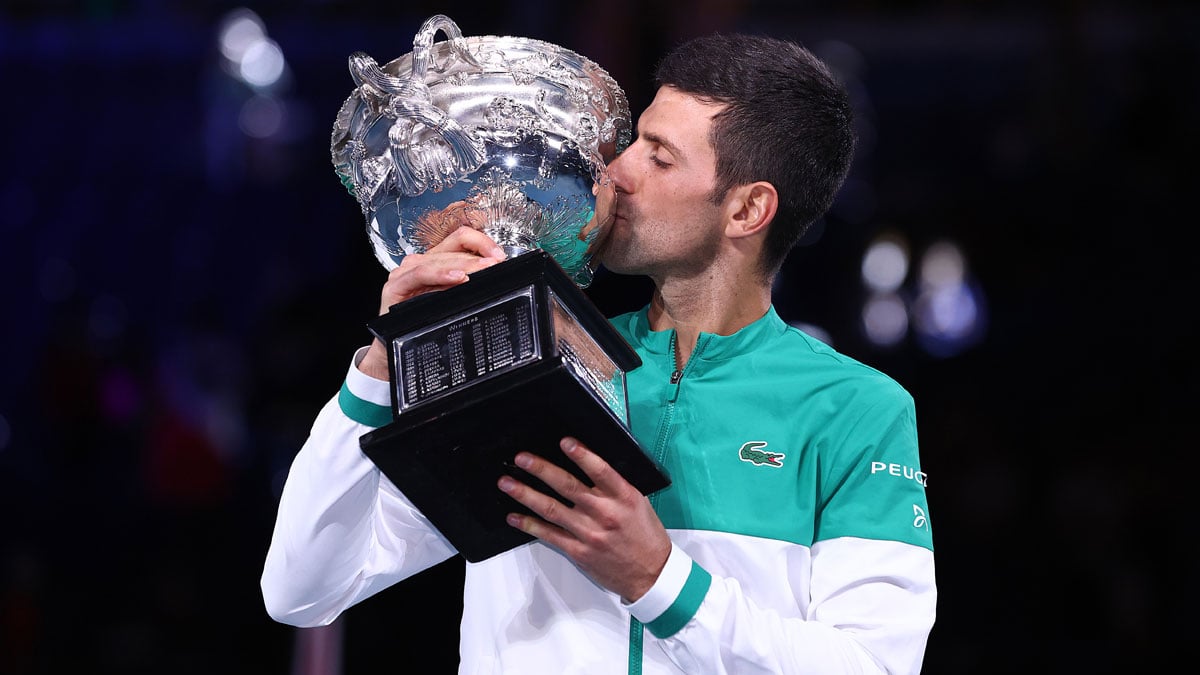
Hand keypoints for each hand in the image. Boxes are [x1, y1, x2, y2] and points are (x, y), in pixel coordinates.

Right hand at [359, 224, 505, 378]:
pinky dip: (441, 274)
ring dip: (464, 264)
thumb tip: (494, 274)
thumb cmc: (422, 323)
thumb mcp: (451, 300)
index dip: (482, 242)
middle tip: (497, 264)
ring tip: (483, 269)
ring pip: (439, 259)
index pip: (460, 238)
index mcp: (434, 261)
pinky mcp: (396, 285)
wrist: (394, 346)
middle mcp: (419, 262)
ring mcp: (406, 272)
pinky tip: (458, 278)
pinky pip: (421, 274)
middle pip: (453, 247)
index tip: (499, 256)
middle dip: (478, 256)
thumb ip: (467, 284)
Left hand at [498, 437, 671, 602]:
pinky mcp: (579, 552)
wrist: (650, 574)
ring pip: (552, 510)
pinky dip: (530, 525)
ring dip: (526, 495)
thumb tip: (588, 463)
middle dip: (541, 470)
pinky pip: (550, 535)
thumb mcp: (638, 503)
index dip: (582, 455)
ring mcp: (589, 534)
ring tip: (507, 483)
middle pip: (568, 487)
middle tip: (522, 458)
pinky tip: (515, 517)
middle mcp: (605, 513)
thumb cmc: (645, 536)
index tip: (565, 442)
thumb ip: (615, 486)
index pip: (601, 470)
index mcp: (624, 497)